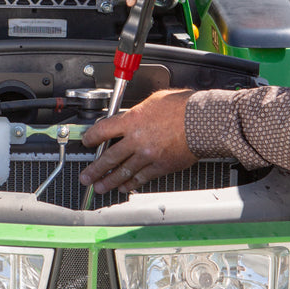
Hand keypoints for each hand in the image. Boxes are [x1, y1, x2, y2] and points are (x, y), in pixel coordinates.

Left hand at [79, 89, 196, 193]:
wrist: (203, 121)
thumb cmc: (183, 107)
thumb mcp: (154, 101)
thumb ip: (139, 112)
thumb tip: (131, 118)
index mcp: (133, 120)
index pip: (103, 130)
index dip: (91, 138)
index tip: (86, 142)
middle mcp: (137, 139)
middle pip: (109, 157)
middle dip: (95, 169)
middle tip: (86, 177)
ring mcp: (148, 155)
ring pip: (123, 171)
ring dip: (110, 181)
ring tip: (100, 187)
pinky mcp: (160, 166)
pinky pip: (142, 178)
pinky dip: (131, 184)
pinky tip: (124, 187)